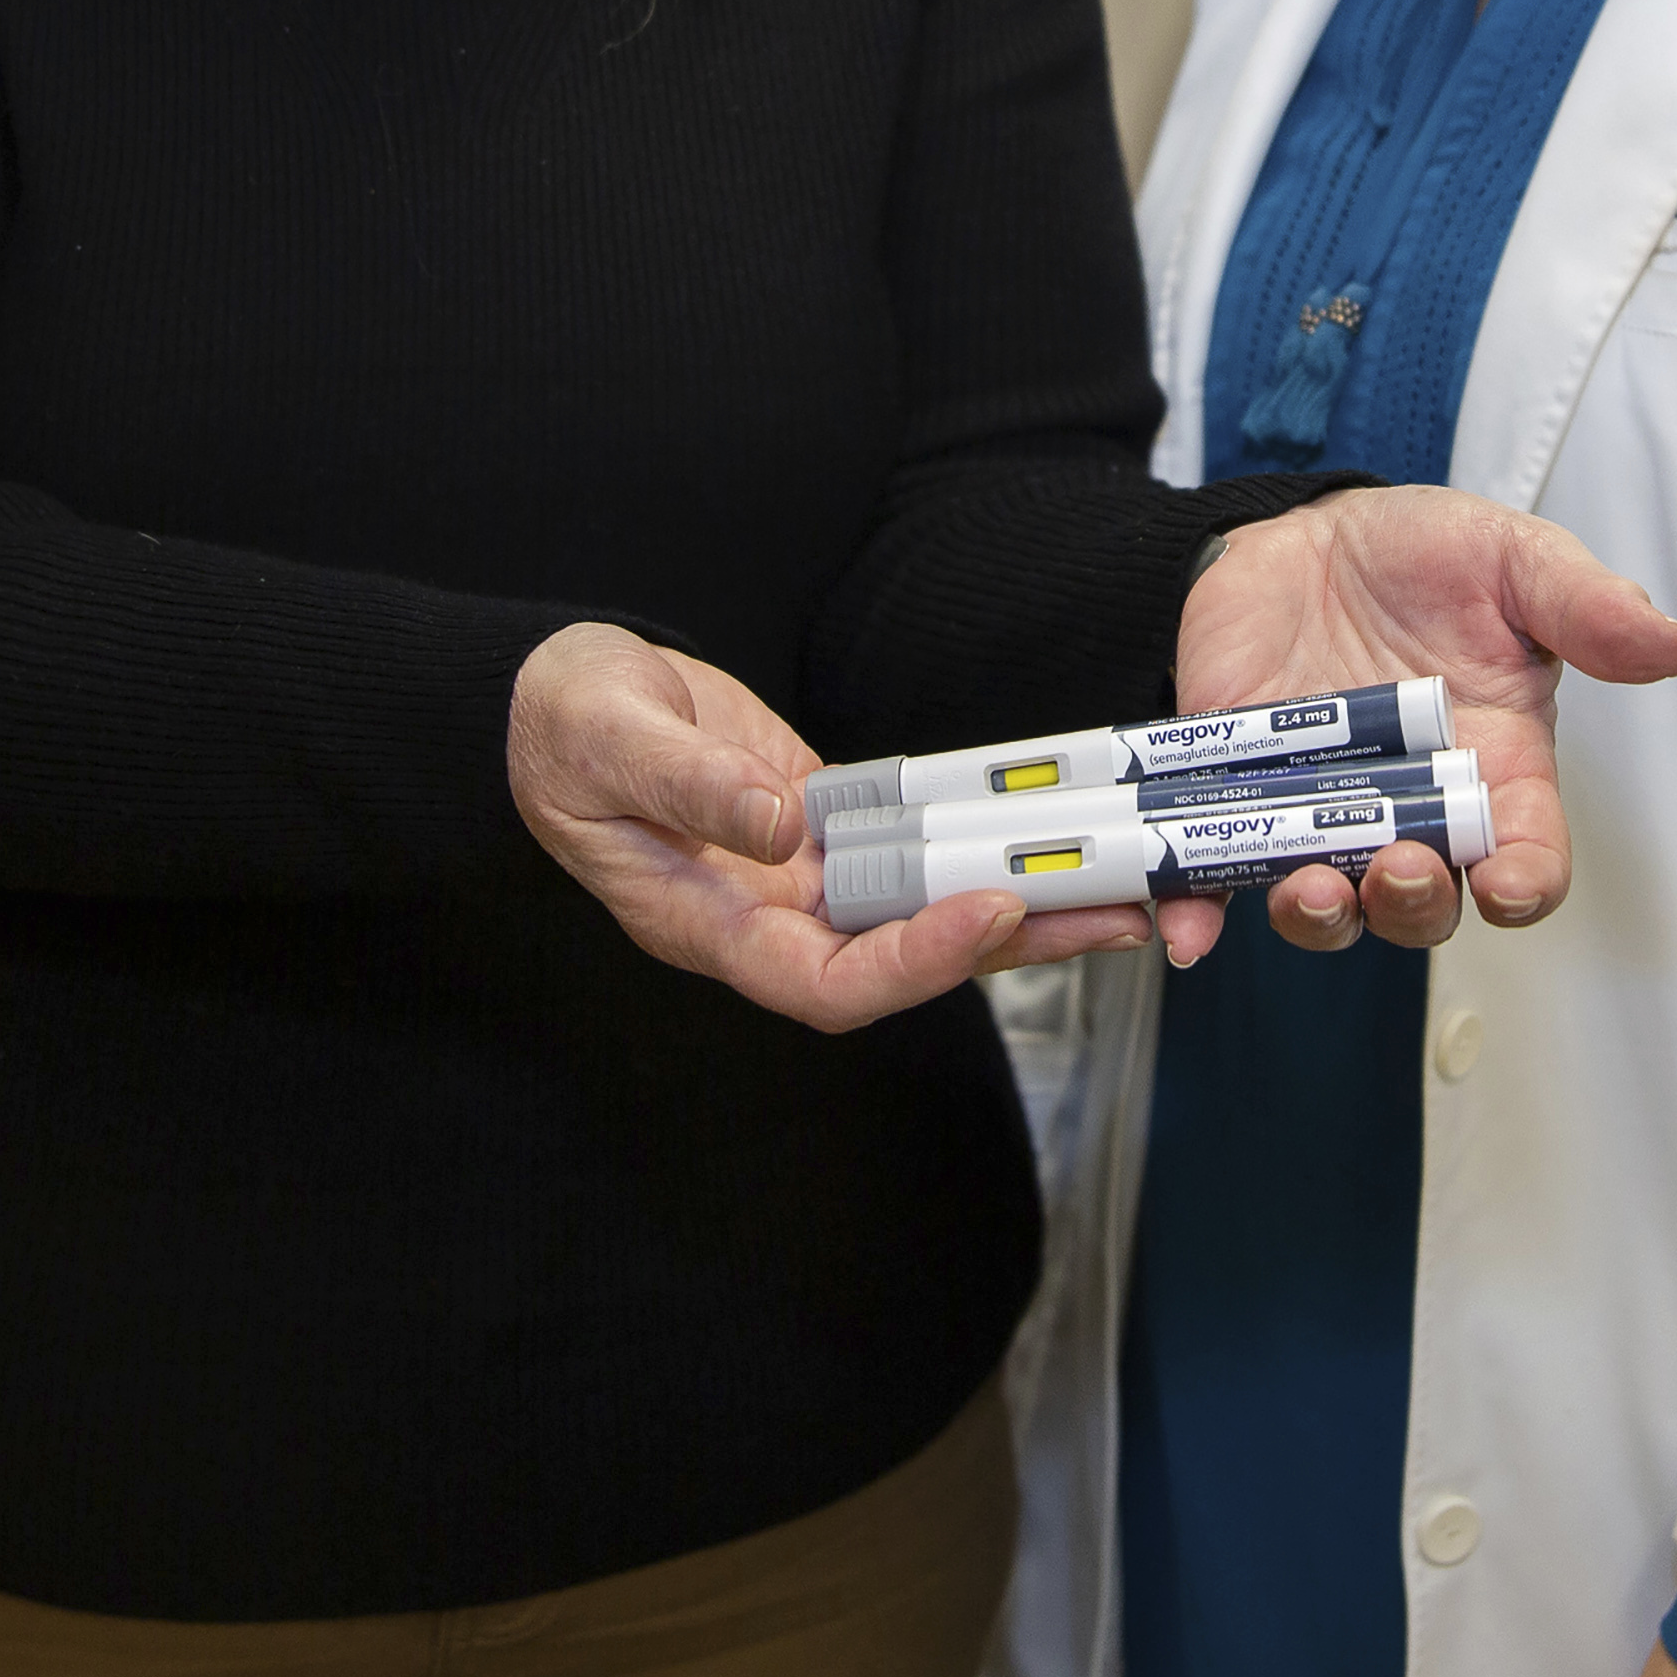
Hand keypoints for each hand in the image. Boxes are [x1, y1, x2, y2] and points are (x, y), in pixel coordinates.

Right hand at [504, 624, 1154, 1027]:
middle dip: (1009, 947)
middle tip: (1117, 916)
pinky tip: (1047, 834)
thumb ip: (687, 784)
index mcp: (705, 922)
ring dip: (1020, 909)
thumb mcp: (606, 737)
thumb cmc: (561, 725)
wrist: (553, 696)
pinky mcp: (825, 830)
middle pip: (901, 966)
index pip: (823, 980)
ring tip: (1123, 889)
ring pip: (923, 914)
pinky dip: (979, 848)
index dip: (912, 963)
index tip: (990, 911)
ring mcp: (800, 879)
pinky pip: (915, 854)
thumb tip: (782, 824)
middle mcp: (766, 919)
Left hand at [1166, 487, 1676, 962]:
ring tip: (1310, 885)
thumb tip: (1667, 643)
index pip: (1526, 856)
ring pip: (1329, 906)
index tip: (1509, 884)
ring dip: (1320, 915)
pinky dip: (1201, 912)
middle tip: (1399, 868)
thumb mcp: (1513, 560)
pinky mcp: (1240, 802)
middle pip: (1425, 903)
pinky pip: (1218, 879)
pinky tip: (1188, 928)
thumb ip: (1584, 605)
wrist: (1310, 533)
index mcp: (1496, 771)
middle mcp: (1413, 812)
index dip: (1524, 884)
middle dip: (1414, 904)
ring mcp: (1324, 814)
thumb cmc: (1426, 559)